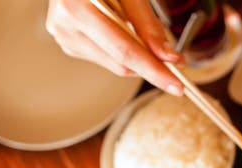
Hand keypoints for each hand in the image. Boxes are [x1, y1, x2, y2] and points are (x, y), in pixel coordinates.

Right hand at [46, 0, 183, 93]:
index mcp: (76, 5)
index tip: (176, 85)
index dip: (153, 70)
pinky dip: (122, 51)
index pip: (123, 50)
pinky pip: (107, 58)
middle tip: (176, 66)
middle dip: (151, 67)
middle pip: (120, 63)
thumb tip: (167, 58)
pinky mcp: (69, 44)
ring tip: (135, 26)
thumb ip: (147, 23)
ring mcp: (65, 37)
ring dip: (136, 56)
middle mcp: (65, 24)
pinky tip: (119, 29)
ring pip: (115, 65)